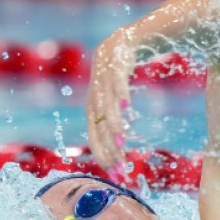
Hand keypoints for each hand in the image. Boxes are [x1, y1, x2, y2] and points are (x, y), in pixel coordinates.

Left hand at [86, 31, 133, 175]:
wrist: (116, 46)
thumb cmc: (113, 80)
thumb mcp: (110, 102)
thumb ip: (113, 123)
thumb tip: (118, 147)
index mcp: (92, 110)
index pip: (94, 138)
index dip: (103, 156)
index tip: (115, 173)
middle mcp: (95, 100)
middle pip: (100, 128)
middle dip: (109, 148)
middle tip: (120, 165)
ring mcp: (104, 85)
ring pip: (107, 108)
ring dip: (113, 124)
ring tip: (121, 140)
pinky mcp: (115, 70)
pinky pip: (118, 83)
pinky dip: (121, 94)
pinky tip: (127, 105)